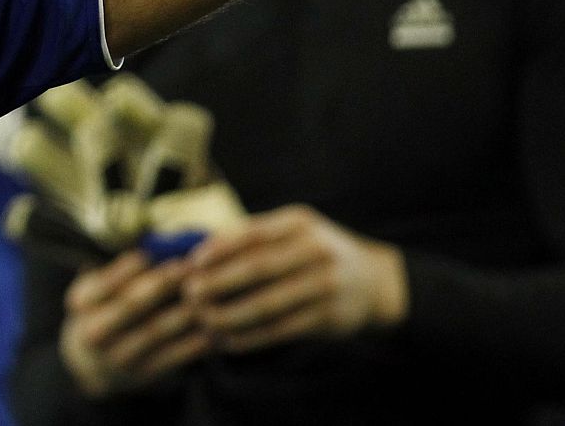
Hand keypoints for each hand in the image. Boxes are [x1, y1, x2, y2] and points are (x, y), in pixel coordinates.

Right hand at [60, 249, 210, 397]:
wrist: (89, 364)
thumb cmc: (100, 310)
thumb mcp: (94, 289)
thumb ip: (118, 272)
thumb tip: (156, 248)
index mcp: (81, 303)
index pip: (105, 283)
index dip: (127, 269)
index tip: (150, 254)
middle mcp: (95, 332)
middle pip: (131, 305)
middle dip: (160, 284)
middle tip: (185, 267)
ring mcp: (118, 356)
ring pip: (154, 332)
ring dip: (181, 313)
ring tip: (202, 297)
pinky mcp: (141, 373)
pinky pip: (170, 358)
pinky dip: (191, 345)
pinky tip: (209, 331)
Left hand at [182, 204, 406, 352]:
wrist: (375, 281)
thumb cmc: (315, 251)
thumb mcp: (294, 231)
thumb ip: (255, 236)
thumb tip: (200, 248)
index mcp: (299, 222)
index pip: (253, 233)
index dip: (220, 249)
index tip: (192, 262)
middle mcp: (315, 250)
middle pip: (259, 268)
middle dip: (220, 282)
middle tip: (190, 294)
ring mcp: (325, 285)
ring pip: (270, 304)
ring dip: (232, 315)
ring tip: (204, 322)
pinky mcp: (329, 317)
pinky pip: (283, 330)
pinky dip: (253, 337)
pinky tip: (229, 342)